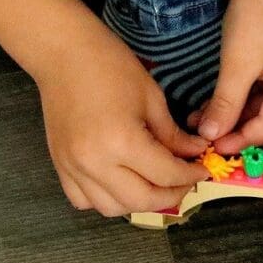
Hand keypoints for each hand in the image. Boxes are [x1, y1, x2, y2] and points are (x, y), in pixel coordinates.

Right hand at [35, 26, 208, 215]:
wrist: (63, 54)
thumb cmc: (110, 67)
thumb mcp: (152, 99)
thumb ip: (174, 135)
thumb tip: (196, 154)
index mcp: (121, 142)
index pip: (165, 174)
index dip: (190, 175)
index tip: (203, 169)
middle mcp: (94, 163)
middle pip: (141, 200)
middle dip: (171, 194)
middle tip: (186, 181)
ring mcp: (73, 168)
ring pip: (112, 208)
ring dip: (139, 203)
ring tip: (158, 184)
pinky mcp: (59, 166)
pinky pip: (84, 201)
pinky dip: (107, 199)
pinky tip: (123, 183)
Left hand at [189, 0, 262, 152]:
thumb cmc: (255, 14)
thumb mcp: (237, 62)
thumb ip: (225, 104)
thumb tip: (208, 137)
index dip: (239, 139)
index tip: (209, 147)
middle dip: (238, 130)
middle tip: (205, 135)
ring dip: (239, 117)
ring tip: (205, 119)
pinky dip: (246, 103)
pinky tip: (220, 105)